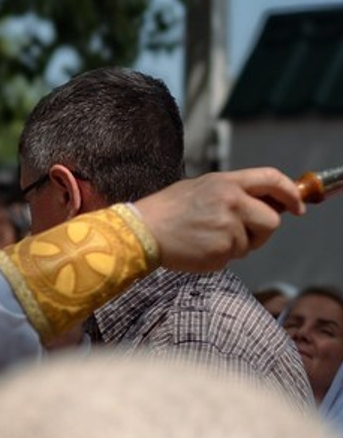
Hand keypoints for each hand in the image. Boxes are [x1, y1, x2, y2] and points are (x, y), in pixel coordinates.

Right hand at [135, 168, 303, 272]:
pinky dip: (219, 257)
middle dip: (261, 231)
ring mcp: (227, 228)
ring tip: (206, 240)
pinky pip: (233, 257)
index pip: (272, 179)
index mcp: (226, 183)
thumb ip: (232, 192)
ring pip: (251, 243)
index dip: (289, 193)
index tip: (297, 206)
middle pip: (271, 220)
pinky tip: (198, 249)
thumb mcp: (200, 187)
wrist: (141, 232)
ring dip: (236, 246)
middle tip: (241, 235)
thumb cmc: (166, 210)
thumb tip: (262, 202)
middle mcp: (231, 202)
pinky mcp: (220, 251)